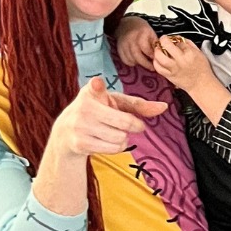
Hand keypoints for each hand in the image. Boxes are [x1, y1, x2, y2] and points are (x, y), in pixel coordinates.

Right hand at [48, 76, 165, 159]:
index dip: (96, 85)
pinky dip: (117, 147)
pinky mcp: (80, 143)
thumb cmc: (98, 113)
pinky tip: (106, 140)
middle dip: (134, 126)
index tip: (96, 82)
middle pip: (126, 123)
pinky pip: (114, 148)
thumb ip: (139, 104)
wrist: (66, 133)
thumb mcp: (115, 103)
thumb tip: (164, 107)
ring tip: (113, 132)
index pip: (95, 87)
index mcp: (92, 91)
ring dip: (124, 138)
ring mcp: (80, 126)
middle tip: (132, 125)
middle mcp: (84, 107)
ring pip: (121, 138)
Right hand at [115, 17, 159, 69]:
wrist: (126, 23)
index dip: (152, 56)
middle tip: (152, 67)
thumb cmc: (141, 28)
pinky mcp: (119, 48)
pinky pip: (125, 60)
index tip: (156, 60)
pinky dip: (131, 62)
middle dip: (146, 64)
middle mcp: (131, 39)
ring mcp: (123, 44)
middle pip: (138, 57)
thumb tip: (160, 55)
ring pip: (131, 60)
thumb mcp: (151, 32)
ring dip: (139, 64)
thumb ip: (155, 43)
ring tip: (144, 63)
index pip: (146, 49)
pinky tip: (136, 61)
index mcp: (141, 34)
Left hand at [152, 33, 215, 92]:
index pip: (178, 41)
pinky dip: (156, 62)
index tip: (175, 41)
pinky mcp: (170, 76)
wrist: (202, 85)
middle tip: (163, 40)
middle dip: (163, 40)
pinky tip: (158, 59)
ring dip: (157, 51)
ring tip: (159, 49)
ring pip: (160, 57)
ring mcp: (174, 68)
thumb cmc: (202, 70)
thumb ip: (190, 45)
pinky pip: (158, 68)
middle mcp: (181, 60)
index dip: (175, 39)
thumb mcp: (200, 53)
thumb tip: (179, 40)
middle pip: (167, 45)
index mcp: (190, 53)